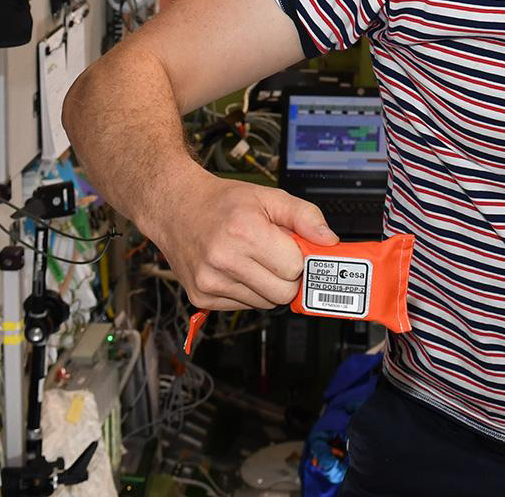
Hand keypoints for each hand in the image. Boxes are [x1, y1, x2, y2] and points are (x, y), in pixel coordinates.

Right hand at [143, 171, 337, 309]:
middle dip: (287, 276)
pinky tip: (238, 269)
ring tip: (254, 259)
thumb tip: (328, 240)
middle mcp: (223, 260)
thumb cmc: (222, 202)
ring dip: (268, 285)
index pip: (294, 268)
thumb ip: (305, 216)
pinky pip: (244, 306)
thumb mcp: (269, 197)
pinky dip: (248, 291)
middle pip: (283, 292)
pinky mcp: (201, 297)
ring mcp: (210, 282)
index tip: (291, 247)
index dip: (298, 257)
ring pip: (266, 303)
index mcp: (244, 232)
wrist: (175, 208)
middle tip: (276, 256)